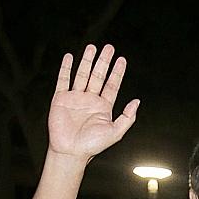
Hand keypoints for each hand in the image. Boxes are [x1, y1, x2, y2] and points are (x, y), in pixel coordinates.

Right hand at [47, 44, 138, 159]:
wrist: (71, 151)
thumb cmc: (93, 145)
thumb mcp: (116, 132)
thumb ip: (127, 117)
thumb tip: (137, 101)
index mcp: (103, 107)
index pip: (112, 85)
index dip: (117, 72)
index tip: (122, 59)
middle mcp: (90, 100)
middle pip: (98, 76)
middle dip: (104, 62)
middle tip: (109, 47)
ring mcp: (75, 97)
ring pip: (82, 74)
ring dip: (87, 61)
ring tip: (92, 47)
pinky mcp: (61, 98)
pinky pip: (63, 80)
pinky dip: (66, 68)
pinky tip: (70, 57)